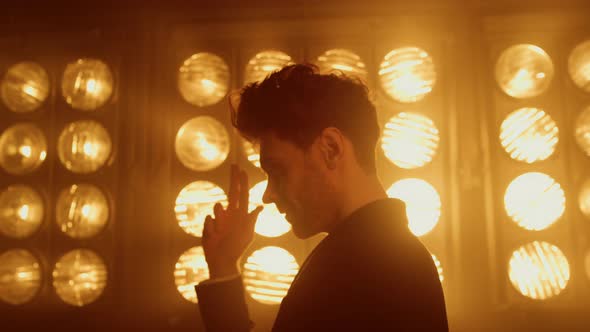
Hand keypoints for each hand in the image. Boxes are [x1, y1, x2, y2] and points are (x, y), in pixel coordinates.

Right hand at [202, 164, 263, 278]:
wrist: (222, 260)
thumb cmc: (237, 247)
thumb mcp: (247, 233)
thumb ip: (252, 219)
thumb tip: (261, 206)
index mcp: (240, 214)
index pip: (242, 195)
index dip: (242, 183)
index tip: (242, 170)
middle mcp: (230, 213)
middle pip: (232, 192)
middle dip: (234, 179)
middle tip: (234, 165)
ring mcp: (219, 218)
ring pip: (217, 208)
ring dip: (220, 219)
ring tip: (221, 232)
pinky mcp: (208, 224)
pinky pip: (209, 220)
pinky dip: (212, 228)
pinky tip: (214, 236)